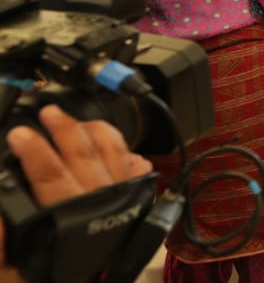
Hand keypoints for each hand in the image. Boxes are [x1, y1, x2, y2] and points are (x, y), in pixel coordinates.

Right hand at [0, 106, 153, 280]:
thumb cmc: (48, 280)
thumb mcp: (11, 273)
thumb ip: (0, 246)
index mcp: (71, 222)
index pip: (51, 177)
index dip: (36, 152)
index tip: (19, 135)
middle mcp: (101, 207)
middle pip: (84, 157)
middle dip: (65, 129)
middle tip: (48, 112)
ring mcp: (122, 203)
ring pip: (113, 154)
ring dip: (95, 131)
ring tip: (74, 119)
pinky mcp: (135, 204)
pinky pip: (134, 168)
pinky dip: (123, 149)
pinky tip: (108, 138)